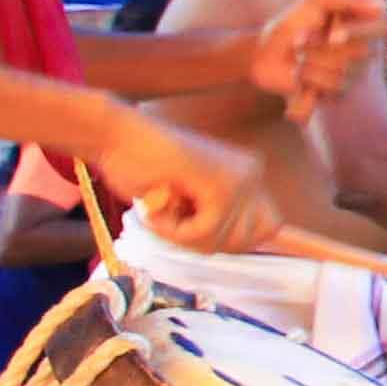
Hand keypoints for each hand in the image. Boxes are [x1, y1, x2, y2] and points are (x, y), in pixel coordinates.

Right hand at [91, 109, 263, 253]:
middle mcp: (252, 173)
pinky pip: (203, 232)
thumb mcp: (190, 204)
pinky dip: (173, 231)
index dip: (236, 242)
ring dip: (183, 236)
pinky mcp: (219, 184)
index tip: (199, 229)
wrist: (117, 139)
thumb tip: (247, 247)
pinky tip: (157, 208)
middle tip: (175, 220)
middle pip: (247, 241)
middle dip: (207, 242)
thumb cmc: (143, 170)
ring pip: (222, 240)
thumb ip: (220, 222)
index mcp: (250, 176)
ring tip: (162, 207)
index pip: (269, 228)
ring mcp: (239, 177)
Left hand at [243, 0, 386, 118]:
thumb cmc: (290, 25)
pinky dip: (308, 79)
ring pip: (342, 70)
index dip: (358, 33)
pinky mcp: (338, 94)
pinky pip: (332, 88)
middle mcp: (362, 50)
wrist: (265, 54)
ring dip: (310, 63)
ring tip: (296, 60)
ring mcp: (352, 74)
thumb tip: (380, 6)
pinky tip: (298, 76)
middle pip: (360, 52)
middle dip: (320, 48)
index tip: (333, 35)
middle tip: (298, 43)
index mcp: (360, 26)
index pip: (380, 28)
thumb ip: (346, 1)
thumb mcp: (315, 2)